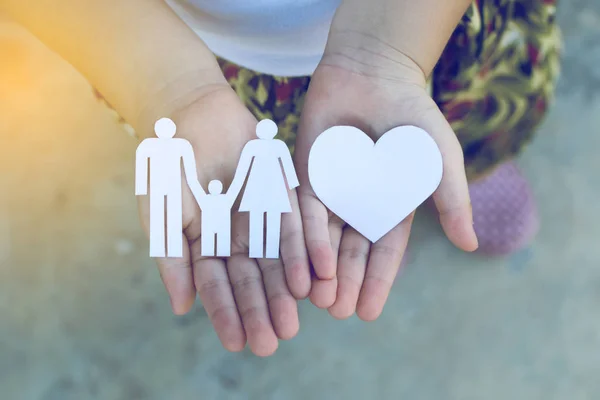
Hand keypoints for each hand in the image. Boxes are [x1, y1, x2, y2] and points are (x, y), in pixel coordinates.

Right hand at [137, 87, 310, 355]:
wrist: (191, 112)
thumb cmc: (168, 164)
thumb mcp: (161, 211)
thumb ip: (171, 258)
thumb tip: (182, 308)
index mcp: (205, 245)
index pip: (217, 287)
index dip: (226, 314)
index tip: (237, 344)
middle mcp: (236, 237)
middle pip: (251, 280)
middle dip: (261, 310)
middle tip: (272, 342)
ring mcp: (261, 217)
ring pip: (276, 261)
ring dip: (284, 292)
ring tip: (293, 322)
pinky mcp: (283, 195)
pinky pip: (295, 227)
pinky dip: (301, 253)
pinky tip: (309, 279)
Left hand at [294, 52, 477, 319]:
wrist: (374, 73)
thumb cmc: (413, 116)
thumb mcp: (439, 160)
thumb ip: (451, 200)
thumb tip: (470, 245)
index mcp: (391, 209)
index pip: (384, 254)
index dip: (377, 282)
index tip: (369, 312)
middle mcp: (359, 207)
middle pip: (351, 253)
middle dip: (346, 283)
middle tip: (340, 312)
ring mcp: (332, 193)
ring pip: (324, 240)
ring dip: (322, 270)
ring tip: (320, 301)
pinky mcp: (307, 176)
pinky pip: (303, 212)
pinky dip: (305, 238)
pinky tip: (305, 262)